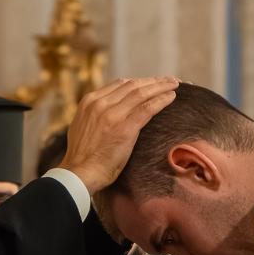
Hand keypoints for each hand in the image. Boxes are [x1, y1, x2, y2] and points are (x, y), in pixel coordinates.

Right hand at [62, 77, 177, 193]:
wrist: (79, 174)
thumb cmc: (82, 158)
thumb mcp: (82, 127)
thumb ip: (95, 116)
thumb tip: (107, 113)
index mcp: (90, 101)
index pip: (119, 84)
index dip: (138, 82)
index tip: (150, 83)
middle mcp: (101, 103)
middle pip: (132, 85)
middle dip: (153, 81)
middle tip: (168, 80)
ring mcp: (113, 115)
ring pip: (142, 93)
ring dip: (161, 87)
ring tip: (174, 84)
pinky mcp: (125, 128)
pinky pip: (147, 108)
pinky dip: (161, 100)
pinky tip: (171, 97)